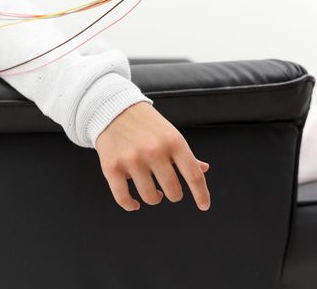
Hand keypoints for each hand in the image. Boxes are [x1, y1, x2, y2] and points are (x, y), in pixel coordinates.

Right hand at [95, 101, 210, 211]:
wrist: (113, 110)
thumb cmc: (146, 125)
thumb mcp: (170, 134)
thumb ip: (186, 155)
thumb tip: (204, 170)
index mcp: (174, 142)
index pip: (194, 176)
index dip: (201, 195)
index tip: (204, 206)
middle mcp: (154, 151)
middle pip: (173, 191)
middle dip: (173, 194)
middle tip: (168, 189)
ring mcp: (132, 160)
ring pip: (150, 197)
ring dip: (154, 198)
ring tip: (152, 191)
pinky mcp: (112, 167)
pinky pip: (124, 198)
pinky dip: (131, 205)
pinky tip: (134, 204)